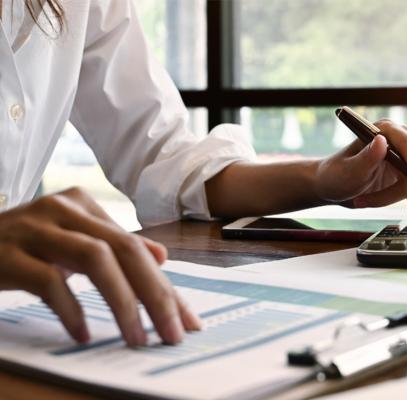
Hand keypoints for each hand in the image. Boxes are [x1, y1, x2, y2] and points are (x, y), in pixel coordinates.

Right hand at [0, 188, 200, 345]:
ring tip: (136, 337)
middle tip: (172, 333)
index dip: (166, 286)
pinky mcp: (8, 254)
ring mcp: (36, 228)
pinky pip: (49, 281)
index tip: (186, 320)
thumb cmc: (25, 245)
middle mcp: (65, 209)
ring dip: (122, 303)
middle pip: (125, 250)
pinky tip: (83, 334)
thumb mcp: (74, 240)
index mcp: (85, 205)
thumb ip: (115, 246)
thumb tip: (161, 256)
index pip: (137, 247)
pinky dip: (71, 310)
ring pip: (95, 260)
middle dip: (156, 295)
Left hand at [315, 119, 406, 226]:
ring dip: (387, 198)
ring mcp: (402, 159)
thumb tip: (382, 141)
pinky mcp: (403, 176)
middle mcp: (397, 141)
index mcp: (384, 130)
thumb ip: (366, 158)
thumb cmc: (334, 175)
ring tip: (360, 201)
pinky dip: (388, 201)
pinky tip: (367, 202)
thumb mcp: (348, 170)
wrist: (329, 186)